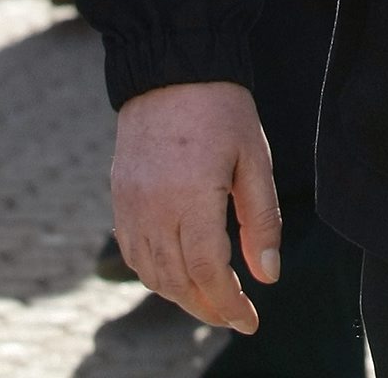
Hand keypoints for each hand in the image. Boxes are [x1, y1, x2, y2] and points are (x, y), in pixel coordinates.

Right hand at [112, 82, 279, 331]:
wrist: (172, 65)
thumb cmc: (221, 108)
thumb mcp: (254, 158)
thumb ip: (262, 220)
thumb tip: (268, 276)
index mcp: (191, 197)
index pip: (208, 273)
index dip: (229, 305)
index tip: (251, 321)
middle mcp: (153, 208)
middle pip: (177, 282)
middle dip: (207, 307)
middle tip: (235, 316)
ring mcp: (130, 204)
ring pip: (151, 274)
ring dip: (180, 295)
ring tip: (211, 299)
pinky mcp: (119, 196)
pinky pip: (132, 253)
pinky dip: (155, 274)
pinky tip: (178, 273)